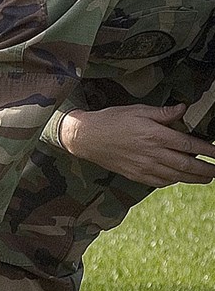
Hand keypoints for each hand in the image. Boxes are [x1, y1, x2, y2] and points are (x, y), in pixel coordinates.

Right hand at [60, 104, 214, 186]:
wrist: (87, 138)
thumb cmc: (111, 120)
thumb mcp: (138, 110)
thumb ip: (163, 112)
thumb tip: (183, 108)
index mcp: (155, 135)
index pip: (188, 144)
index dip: (207, 149)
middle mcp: (152, 154)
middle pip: (186, 165)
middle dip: (206, 169)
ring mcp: (144, 167)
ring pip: (175, 176)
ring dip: (193, 178)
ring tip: (206, 178)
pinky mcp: (135, 175)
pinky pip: (159, 182)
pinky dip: (172, 181)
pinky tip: (178, 178)